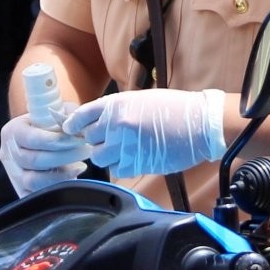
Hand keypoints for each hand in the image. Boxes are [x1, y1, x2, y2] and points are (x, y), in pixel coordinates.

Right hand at [0, 111, 91, 196]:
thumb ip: (67, 116)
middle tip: (86, 151)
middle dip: (64, 157)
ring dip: (61, 175)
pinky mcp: (21, 190)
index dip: (57, 141)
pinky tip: (71, 180)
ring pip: (33, 180)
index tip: (79, 140)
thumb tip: (78, 126)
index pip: (33, 138)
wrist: (43, 138)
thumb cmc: (53, 124)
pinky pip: (36, 195)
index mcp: (13, 130)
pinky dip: (55, 189)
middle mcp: (8, 153)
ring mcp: (13, 174)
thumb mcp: (59, 112)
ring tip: (80, 166)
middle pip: (34, 160)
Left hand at [64, 88, 225, 178]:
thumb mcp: (139, 99)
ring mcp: (125, 146)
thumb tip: (96, 122)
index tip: (71, 129)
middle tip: (108, 140)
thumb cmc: (173, 108)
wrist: (199, 123)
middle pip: (89, 139)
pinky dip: (120, 166)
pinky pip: (116, 169)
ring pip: (99, 157)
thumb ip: (115, 110)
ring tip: (121, 150)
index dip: (74, 124)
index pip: (82, 116)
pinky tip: (132, 158)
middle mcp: (116, 125)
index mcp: (116, 105)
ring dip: (106, 155)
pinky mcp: (136, 164)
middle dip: (95, 140)